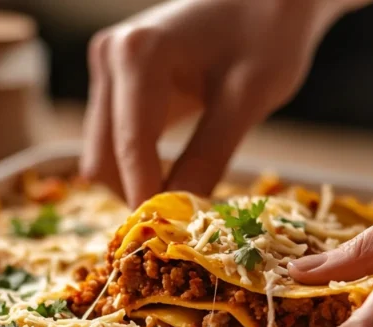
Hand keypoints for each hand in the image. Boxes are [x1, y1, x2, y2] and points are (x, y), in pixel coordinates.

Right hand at [81, 0, 367, 206]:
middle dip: (138, 195)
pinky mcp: (117, 81)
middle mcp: (109, 56)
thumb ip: (209, 157)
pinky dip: (141, 166)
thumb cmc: (268, 36)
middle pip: (105, 157)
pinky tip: (177, 178)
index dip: (146, 200)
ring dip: (137, 183)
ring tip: (186, 206)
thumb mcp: (246, 100)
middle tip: (183, 230)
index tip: (168, 245)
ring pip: (105, 153)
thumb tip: (181, 218)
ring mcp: (108, 68)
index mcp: (137, 55)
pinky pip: (117, 139)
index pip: (130, 148)